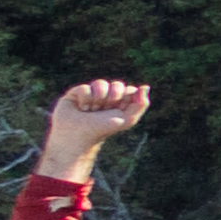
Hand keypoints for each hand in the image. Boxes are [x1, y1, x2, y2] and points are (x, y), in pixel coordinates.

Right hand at [39, 74, 153, 169]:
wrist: (79, 136)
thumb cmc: (103, 129)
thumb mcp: (128, 119)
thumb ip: (141, 104)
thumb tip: (145, 86)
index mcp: (119, 102)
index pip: (129, 90)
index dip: (125, 98)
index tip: (119, 109)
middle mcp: (105, 97)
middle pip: (117, 85)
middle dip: (114, 96)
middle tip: (105, 108)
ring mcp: (90, 94)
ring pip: (100, 83)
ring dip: (99, 98)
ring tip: (92, 110)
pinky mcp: (75, 93)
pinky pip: (85, 88)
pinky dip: (85, 99)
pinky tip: (81, 109)